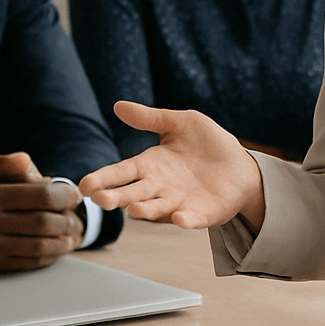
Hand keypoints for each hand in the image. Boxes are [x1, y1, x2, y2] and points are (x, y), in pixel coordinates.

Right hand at [0, 152, 83, 272]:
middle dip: (67, 220)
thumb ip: (4, 163)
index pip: (38, 195)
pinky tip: (56, 251)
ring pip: (35, 246)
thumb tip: (35, 165)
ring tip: (74, 236)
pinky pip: (21, 263)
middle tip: (79, 217)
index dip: (63, 195)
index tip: (75, 194)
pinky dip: (44, 258)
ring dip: (61, 242)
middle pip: (41, 222)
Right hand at [79, 101, 264, 230]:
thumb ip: (150, 118)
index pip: (120, 172)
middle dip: (116, 197)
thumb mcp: (180, 123)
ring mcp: (178, 203)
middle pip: (132, 194)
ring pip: (157, 209)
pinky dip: (185, 220)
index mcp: (150, 165)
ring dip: (146, 210)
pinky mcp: (201, 214)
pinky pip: (191, 219)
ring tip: (134, 210)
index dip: (103, 178)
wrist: (240, 165)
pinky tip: (180, 218)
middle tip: (100, 199)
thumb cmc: (207, 144)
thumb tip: (117, 105)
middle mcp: (159, 188)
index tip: (84, 185)